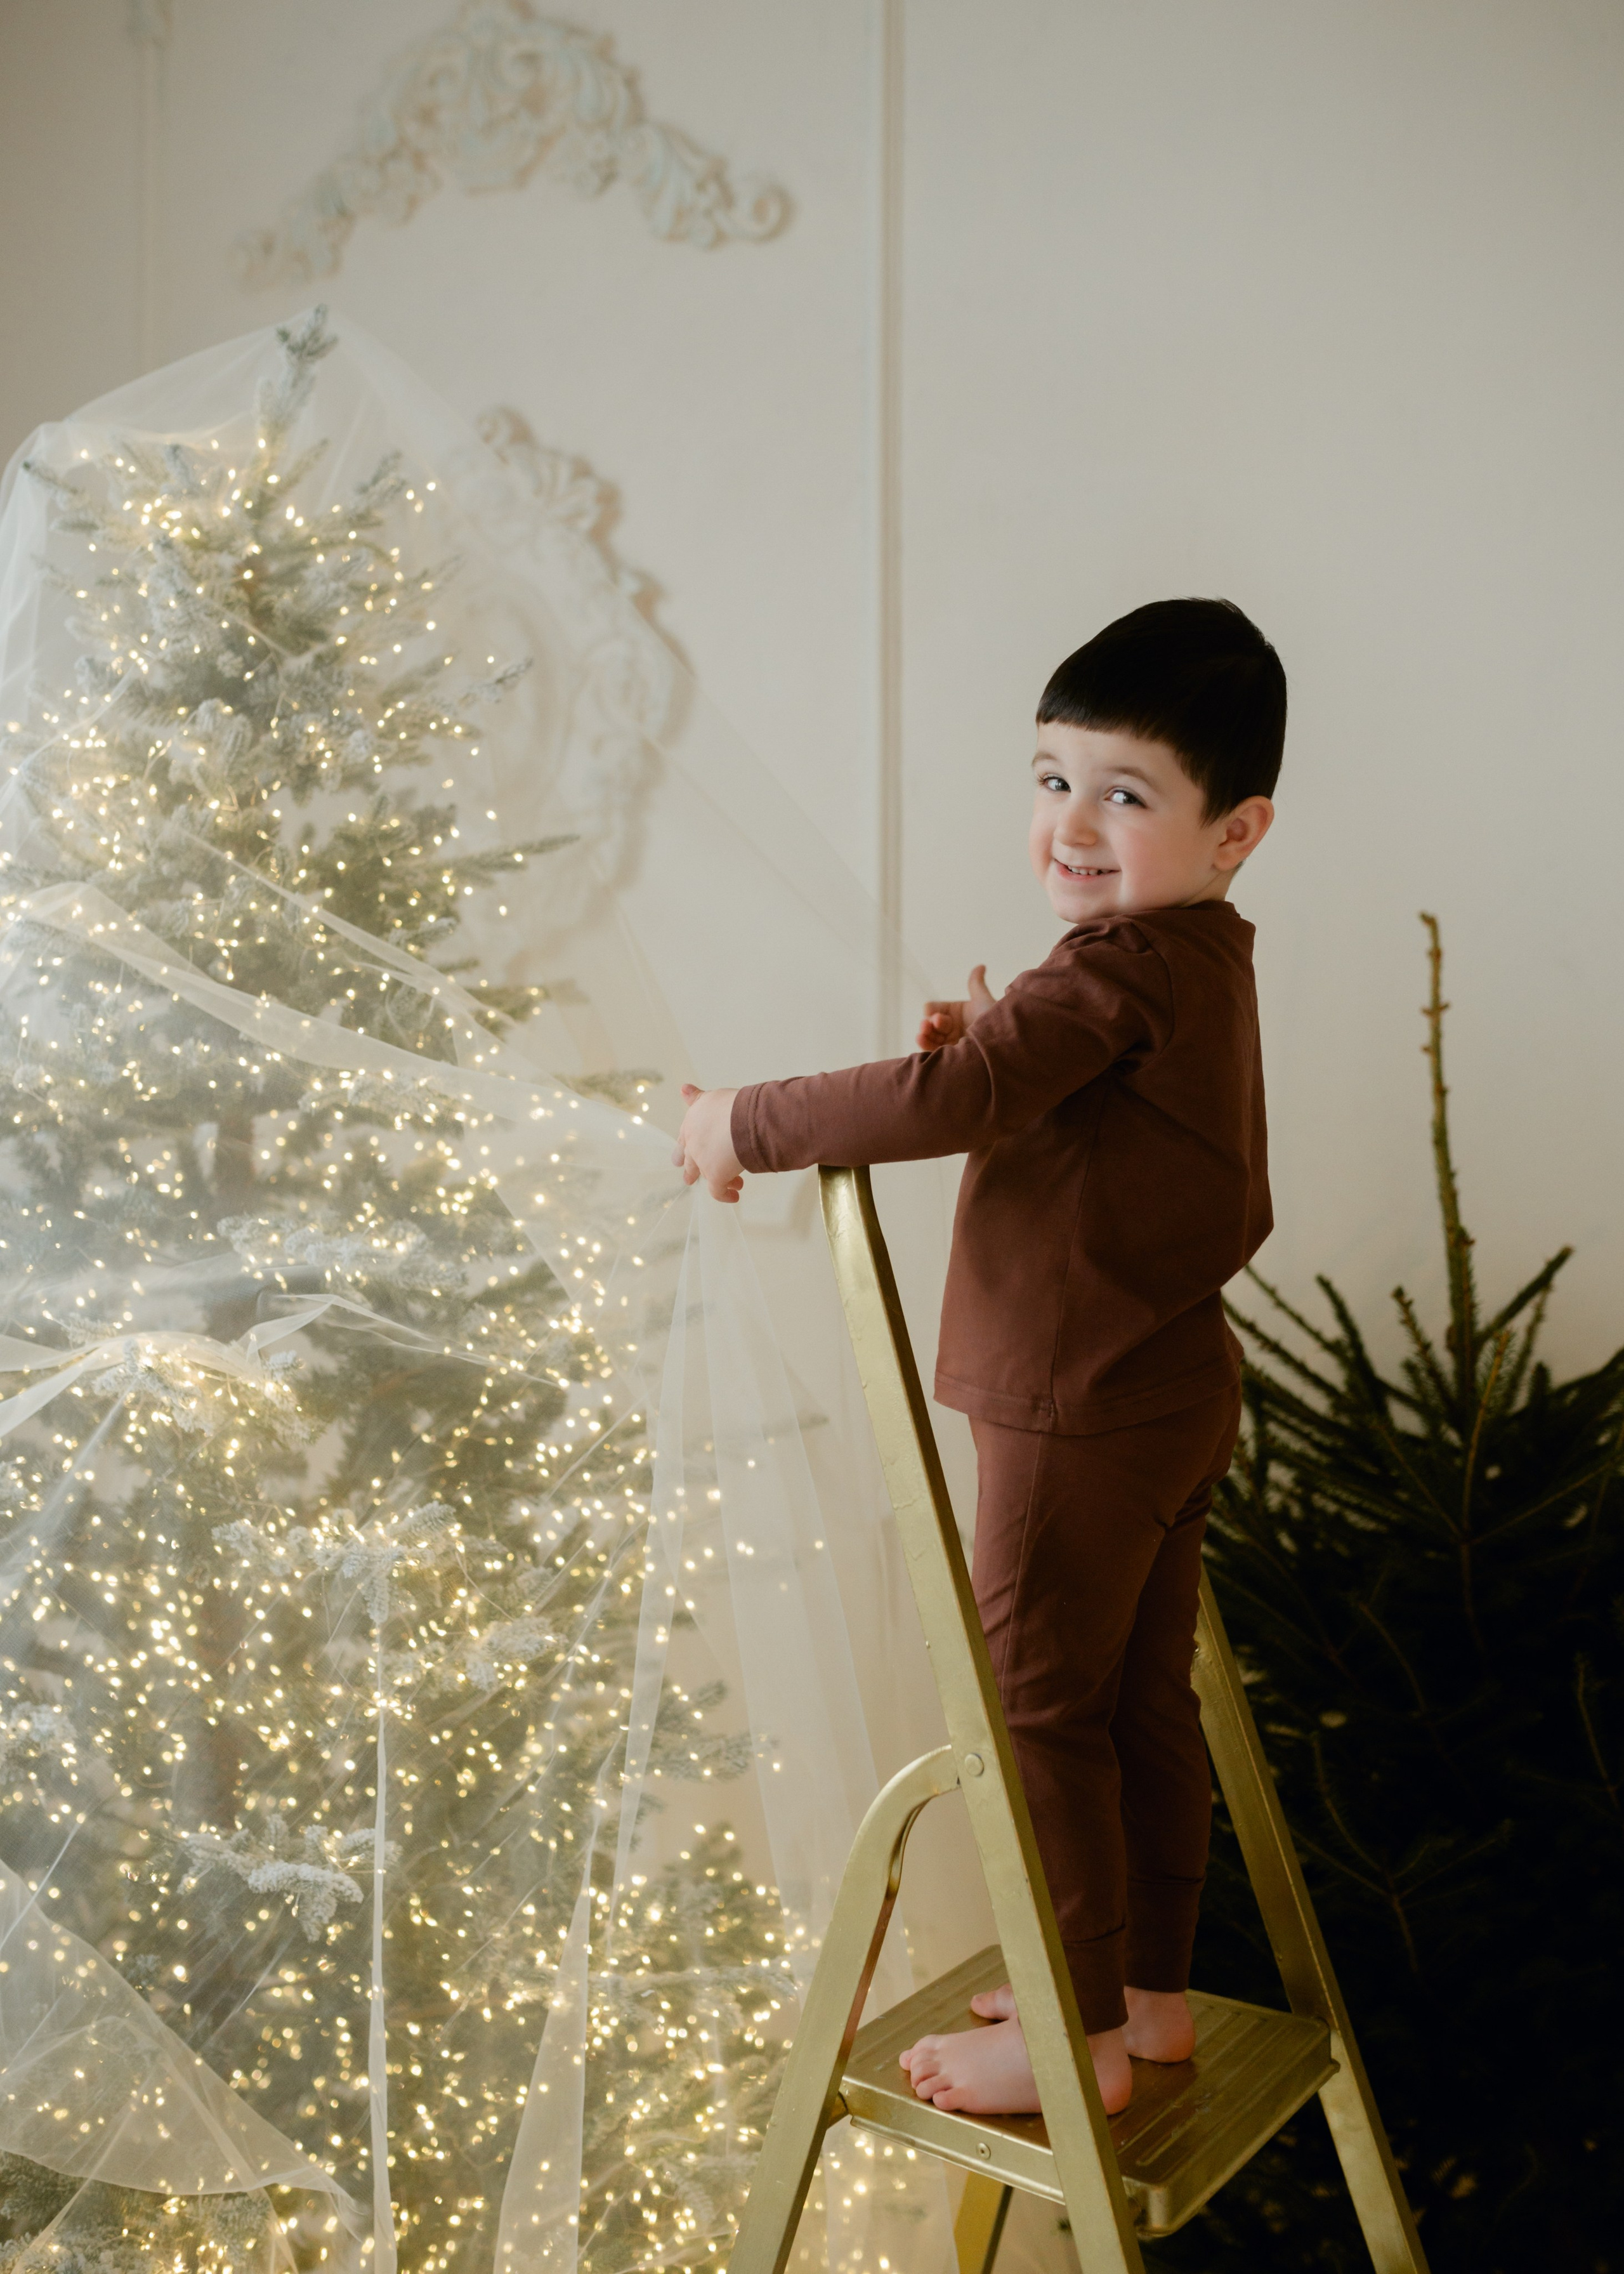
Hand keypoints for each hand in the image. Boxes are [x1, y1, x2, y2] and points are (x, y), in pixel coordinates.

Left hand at [672, 1083, 743, 1202]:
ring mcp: (702, 1160)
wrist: (744, 1120)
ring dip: (714, 1180)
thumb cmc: (734, 1105)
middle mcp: (693, 1142)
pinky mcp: (715, 1175)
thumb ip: (697, 1098)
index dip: (684, 1146)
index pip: (684, 1136)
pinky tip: (734, 1196)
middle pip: (687, 1159)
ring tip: (728, 1186)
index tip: (681, 1154)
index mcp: (692, 1122)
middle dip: (689, 1168)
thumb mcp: (712, 1098)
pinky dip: (725, 1195)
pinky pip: (718, 1191)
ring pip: (704, 1175)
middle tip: (689, 1178)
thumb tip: (682, 1088)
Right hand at [916, 964, 996, 1052]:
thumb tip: (981, 966)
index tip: (938, 1015)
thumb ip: (976, 984)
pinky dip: (925, 1047)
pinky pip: (933, 1052)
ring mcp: (949, 1042)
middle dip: (928, 1024)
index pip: (933, 1009)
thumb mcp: (984, 1001)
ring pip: (929, 1038)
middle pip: (930, 1024)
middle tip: (931, 1024)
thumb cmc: (995, 1020)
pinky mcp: (950, 1056)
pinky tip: (922, 1042)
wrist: (1005, 1043)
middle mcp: (949, 1027)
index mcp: (953, 1013)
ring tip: (921, 1034)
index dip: (933, 1011)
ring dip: (923, 1035)